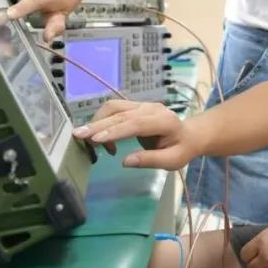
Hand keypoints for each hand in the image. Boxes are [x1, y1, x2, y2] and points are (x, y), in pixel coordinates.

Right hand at [72, 100, 200, 169]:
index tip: (96, 139)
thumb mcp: (173, 160)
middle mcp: (152, 108)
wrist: (189, 134)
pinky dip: (103, 121)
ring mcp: (143, 105)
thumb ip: (151, 160)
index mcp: (165, 121)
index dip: (116, 130)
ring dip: (98, 121)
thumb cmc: (181, 149)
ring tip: (90, 142)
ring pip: (114, 107)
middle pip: (121, 114)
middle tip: (78, 136)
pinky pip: (115, 109)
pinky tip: (103, 139)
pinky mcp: (135, 106)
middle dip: (98, 125)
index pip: (137, 123)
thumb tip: (126, 162)